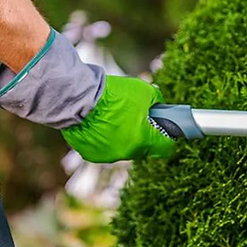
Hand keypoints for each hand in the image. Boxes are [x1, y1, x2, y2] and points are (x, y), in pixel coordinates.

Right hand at [0, 29, 172, 163]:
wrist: (78, 98)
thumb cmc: (112, 94)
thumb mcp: (142, 90)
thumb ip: (155, 100)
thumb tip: (158, 104)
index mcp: (143, 139)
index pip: (166, 147)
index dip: (168, 137)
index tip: (166, 131)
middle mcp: (128, 152)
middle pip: (143, 148)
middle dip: (143, 134)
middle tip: (136, 117)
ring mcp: (108, 155)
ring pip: (123, 148)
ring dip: (123, 137)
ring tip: (114, 117)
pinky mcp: (91, 154)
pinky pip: (104, 148)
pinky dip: (104, 139)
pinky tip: (99, 124)